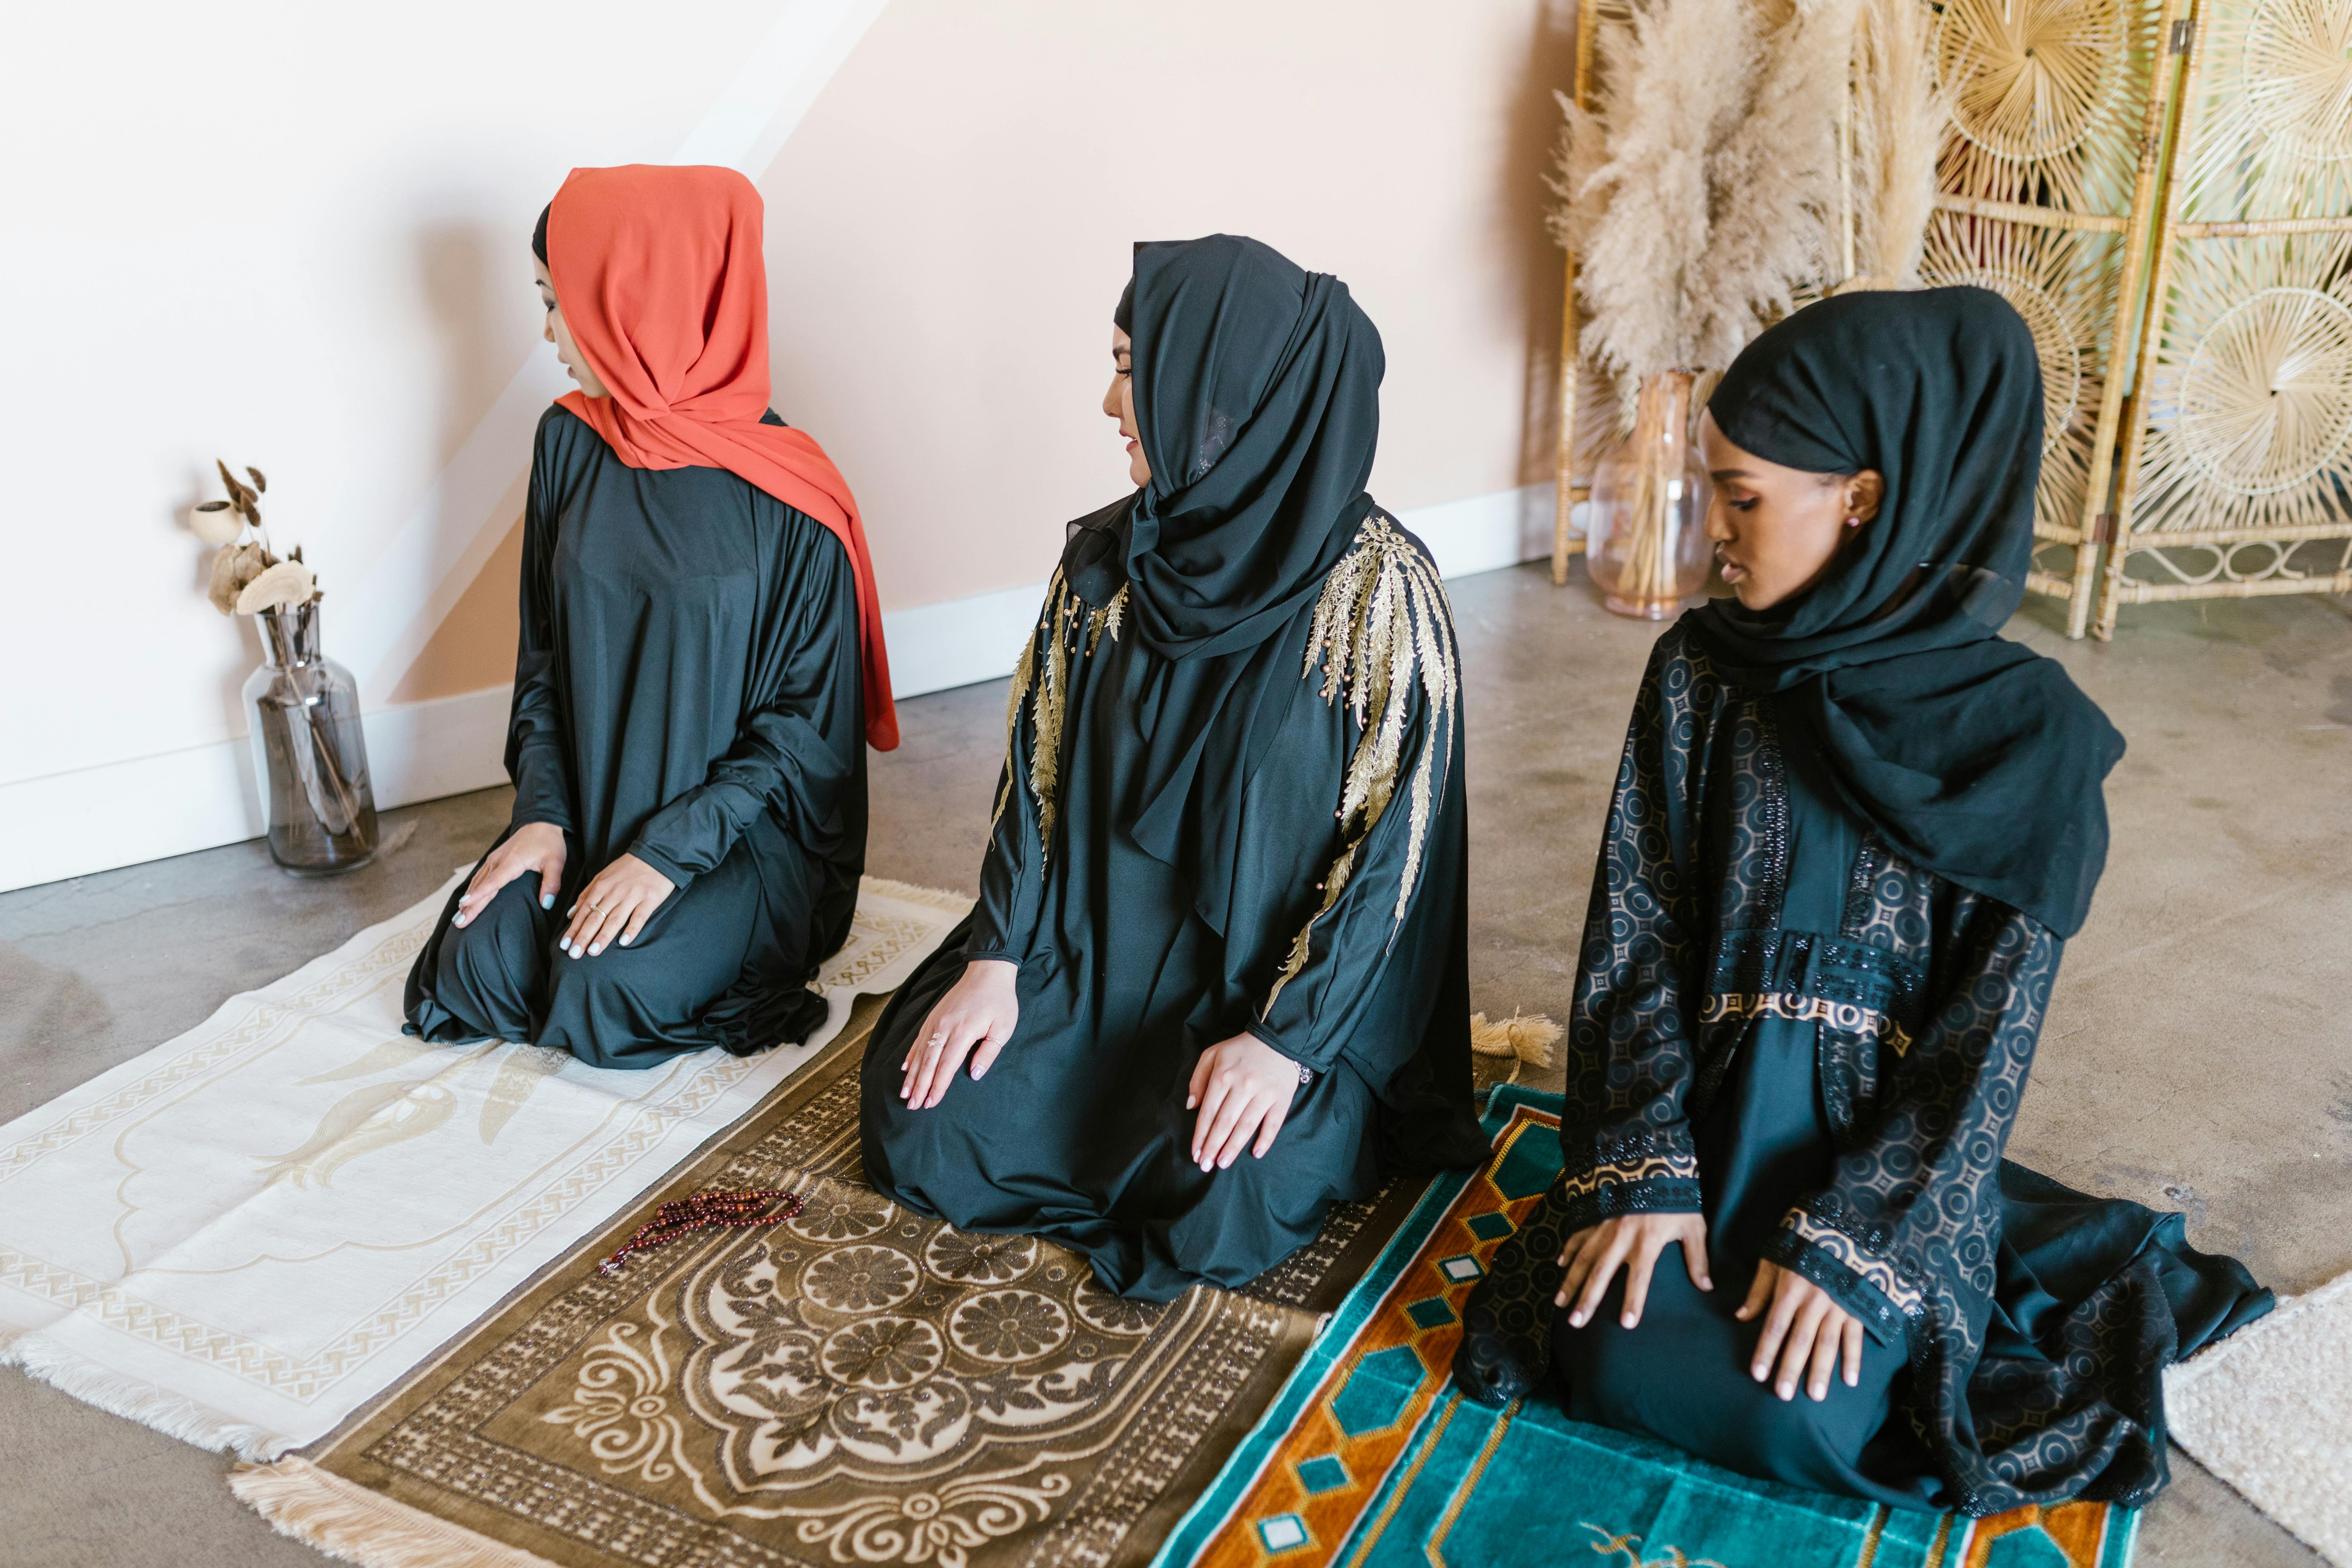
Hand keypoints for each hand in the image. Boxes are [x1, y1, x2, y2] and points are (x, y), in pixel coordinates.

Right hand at [453, 822, 566, 927]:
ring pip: (477, 882)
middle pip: (481, 886)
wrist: (541, 823)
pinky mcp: (494, 860)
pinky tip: (466, 900)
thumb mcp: (556, 862)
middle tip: (459, 923)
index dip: (479, 895)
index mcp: (512, 862)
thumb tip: (546, 904)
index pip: (493, 882)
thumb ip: (551, 883)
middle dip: (469, 905)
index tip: (464, 905)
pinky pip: (480, 877)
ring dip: (467, 900)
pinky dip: (472, 890)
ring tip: (458, 917)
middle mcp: (498, 861)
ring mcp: (494, 860)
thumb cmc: (549, 842)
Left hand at [560, 853, 674, 957]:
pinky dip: (631, 929)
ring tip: (593, 951)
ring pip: (615, 919)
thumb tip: (570, 914)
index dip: (574, 929)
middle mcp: (614, 893)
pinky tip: (624, 942)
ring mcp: (632, 896)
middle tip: (574, 954)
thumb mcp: (602, 876)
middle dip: (583, 936)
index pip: (584, 912)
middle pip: (596, 917)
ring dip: (603, 936)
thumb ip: (586, 894)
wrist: (655, 855)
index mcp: (601, 887)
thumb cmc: (627, 868)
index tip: (565, 945)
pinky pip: (639, 917)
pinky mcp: (649, 899)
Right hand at [900, 960, 1019, 1108]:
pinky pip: (919, 1039)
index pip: (946, 1066)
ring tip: (905, 1093)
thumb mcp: (1003, 1028)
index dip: (938, 1086)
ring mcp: (936, 1021)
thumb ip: (988, 1053)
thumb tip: (974, 1075)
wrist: (987, 971)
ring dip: (912, 1075)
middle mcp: (945, 1027)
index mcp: (963, 1032)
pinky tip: (906, 1068)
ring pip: (921, 1052)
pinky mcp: (934, 1016)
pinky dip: (911, 1055)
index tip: (930, 1103)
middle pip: (929, 1062)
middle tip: (912, 1106)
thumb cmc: (999, 1001)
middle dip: (920, 1086)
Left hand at [1186, 1033, 1303, 1171]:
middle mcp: (1243, 1085)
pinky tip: (1256, 1153)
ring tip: (1223, 1163)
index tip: (1195, 1153)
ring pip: (1246, 1125)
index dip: (1200, 1135)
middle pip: (1225, 1122)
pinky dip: (1265, 1139)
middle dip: (1213, 1146)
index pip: (1208, 1112)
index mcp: (1223, 1076)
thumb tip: (1191, 1106)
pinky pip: (1274, 1123)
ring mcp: (1264, 1093)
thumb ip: (1198, 1078)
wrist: (1277, 1038)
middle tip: (1205, 1165)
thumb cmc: (1240, 1049)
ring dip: (1233, 1147)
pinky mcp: (1282, 1098)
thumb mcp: (1213, 1054)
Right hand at [1555, 1212, 1712, 1327]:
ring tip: (1560, 1303)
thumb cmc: (1675, 1197)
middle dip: (1587, 1299)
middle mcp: (1621, 1237)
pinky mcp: (1595, 1214)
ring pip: (1583, 1258)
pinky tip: (1560, 1266)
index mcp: (1647, 1242)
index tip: (1626, 1324)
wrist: (1652, 1160)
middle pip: (1601, 1273)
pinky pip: (1577, 1235)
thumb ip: (1696, 1257)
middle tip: (1576, 1322)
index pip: (1639, 1279)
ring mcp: (1604, 1225)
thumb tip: (1706, 1287)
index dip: (1633, 1302)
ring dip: (1571, 1282)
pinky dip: (1567, 1250)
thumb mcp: (1692, 1225)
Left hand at [1737, 1259, 1863, 1401]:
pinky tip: (1850, 1381)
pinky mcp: (1858, 1308)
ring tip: (1814, 1396)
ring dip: (1821, 1370)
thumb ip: (1759, 1291)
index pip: (1775, 1327)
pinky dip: (1854, 1359)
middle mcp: (1814, 1301)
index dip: (1765, 1351)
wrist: (1843, 1229)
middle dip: (1790, 1368)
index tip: (1757, 1374)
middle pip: (1800, 1340)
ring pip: (1828, 1343)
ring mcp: (1838, 1305)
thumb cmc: (1801, 1246)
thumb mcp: (1774, 1261)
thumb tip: (1741, 1317)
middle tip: (1782, 1395)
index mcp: (1790, 1289)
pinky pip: (1855, 1337)